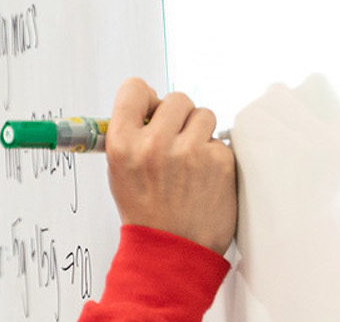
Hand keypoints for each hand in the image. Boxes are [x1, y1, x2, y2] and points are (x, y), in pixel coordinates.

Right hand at [106, 77, 237, 254]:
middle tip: (176, 140)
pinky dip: (215, 156)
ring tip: (191, 161)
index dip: (146, 97)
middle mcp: (154, 144)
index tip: (152, 107)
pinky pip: (219, 141)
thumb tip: (148, 105)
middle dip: (178, 117)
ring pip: (203, 114)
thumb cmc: (147, 214)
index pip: (135, 89)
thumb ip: (131, 135)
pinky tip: (204, 178)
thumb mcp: (120, 173)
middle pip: (176, 98)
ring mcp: (189, 152)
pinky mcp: (219, 161)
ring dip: (200, 132)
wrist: (173, 251)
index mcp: (123, 144)